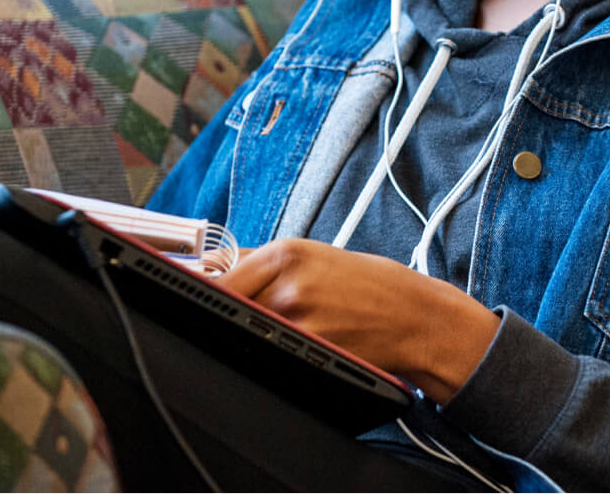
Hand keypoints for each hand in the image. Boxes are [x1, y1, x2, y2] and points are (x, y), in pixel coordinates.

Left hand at [218, 238, 499, 403]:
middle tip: (257, 315)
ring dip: (258, 333)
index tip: (194, 295)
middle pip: (228, 305)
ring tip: (298, 325)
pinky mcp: (310, 353)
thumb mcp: (317, 256)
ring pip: (250, 332)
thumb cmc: (371, 285)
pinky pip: (273, 355)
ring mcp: (297, 321)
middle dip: (232, 312)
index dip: (202, 290)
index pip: (218, 275)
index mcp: (287, 253)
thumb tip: (210, 263)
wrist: (415, 316)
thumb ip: (262, 261)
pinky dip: (278, 353)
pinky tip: (304, 345)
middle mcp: (287, 284)